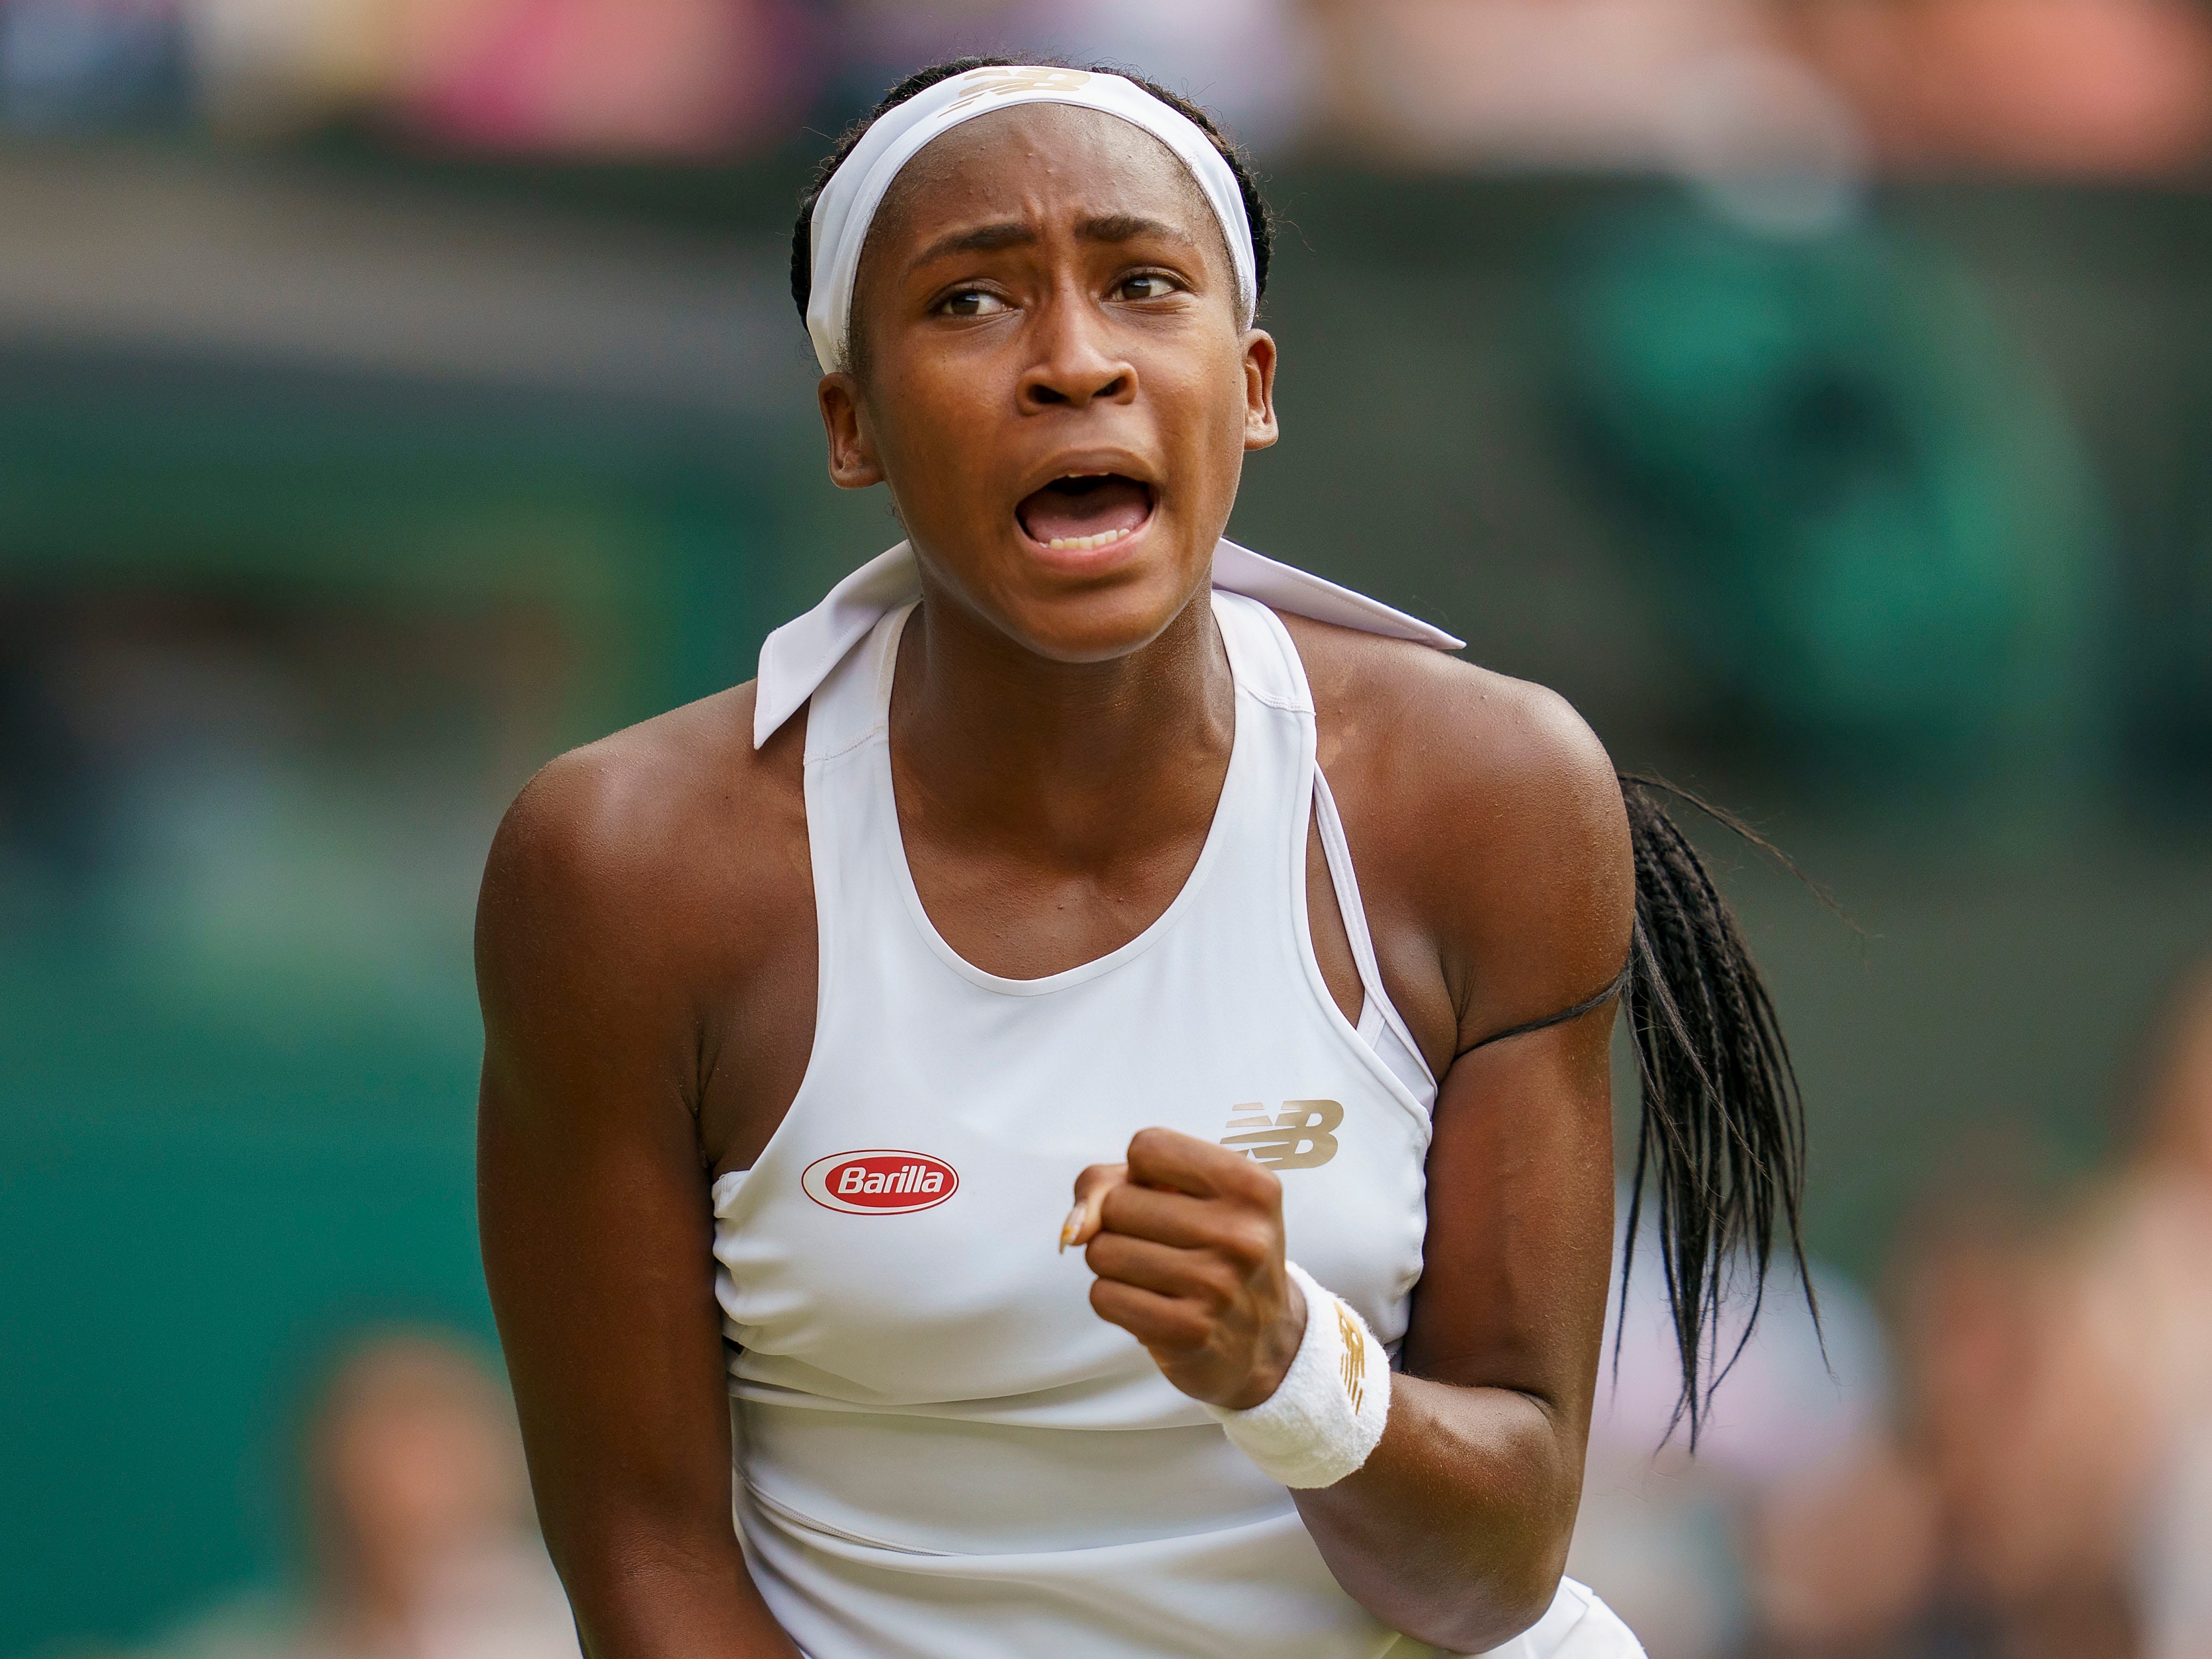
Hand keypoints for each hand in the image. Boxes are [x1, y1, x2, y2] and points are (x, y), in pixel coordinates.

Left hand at [1063, 1127, 1307, 1409]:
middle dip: (1121, 1222)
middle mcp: (1242, 1234)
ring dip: (1111, 1261)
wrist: (1261, 1339)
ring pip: (1102, 1250)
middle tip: (1161, 1242)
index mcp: (1251, 1186)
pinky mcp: (1189, 1332)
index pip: (1148, 1147)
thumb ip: (1110, 1184)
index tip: (1169, 1196)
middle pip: (1117, 1202)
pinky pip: (1103, 1296)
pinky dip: (1113, 1298)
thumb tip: (1072, 1230)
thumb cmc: (1212, 1250)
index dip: (1140, 1173)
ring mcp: (1217, 1286)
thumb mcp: (1185, 1195)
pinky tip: (1150, 1303)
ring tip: (1154, 1273)